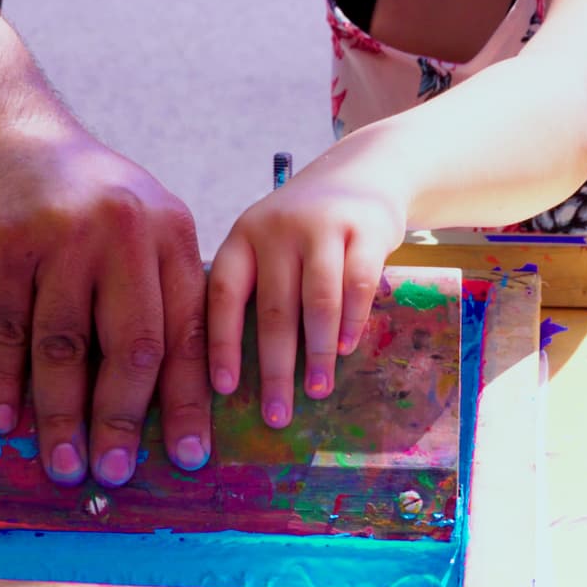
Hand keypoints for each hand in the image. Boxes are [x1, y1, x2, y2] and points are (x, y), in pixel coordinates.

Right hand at [0, 115, 210, 485]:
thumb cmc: (72, 193)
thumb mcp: (133, 222)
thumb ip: (150, 290)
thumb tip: (155, 393)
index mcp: (171, 234)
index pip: (188, 331)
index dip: (188, 400)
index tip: (187, 456)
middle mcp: (126, 233)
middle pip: (133, 346)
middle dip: (123, 419)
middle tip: (113, 472)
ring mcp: (64, 237)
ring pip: (66, 348)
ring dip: (61, 416)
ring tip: (62, 463)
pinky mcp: (7, 245)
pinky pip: (9, 331)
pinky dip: (7, 382)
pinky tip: (7, 420)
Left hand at [207, 159, 406, 427]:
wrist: (362, 171)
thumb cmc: (303, 228)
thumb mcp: (267, 244)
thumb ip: (256, 289)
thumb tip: (240, 376)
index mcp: (241, 238)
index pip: (222, 295)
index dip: (222, 344)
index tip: (224, 389)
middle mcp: (275, 229)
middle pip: (272, 309)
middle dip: (275, 368)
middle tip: (277, 415)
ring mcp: (321, 226)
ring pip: (316, 300)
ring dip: (317, 353)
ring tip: (317, 390)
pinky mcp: (365, 229)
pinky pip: (358, 283)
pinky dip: (352, 321)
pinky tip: (346, 350)